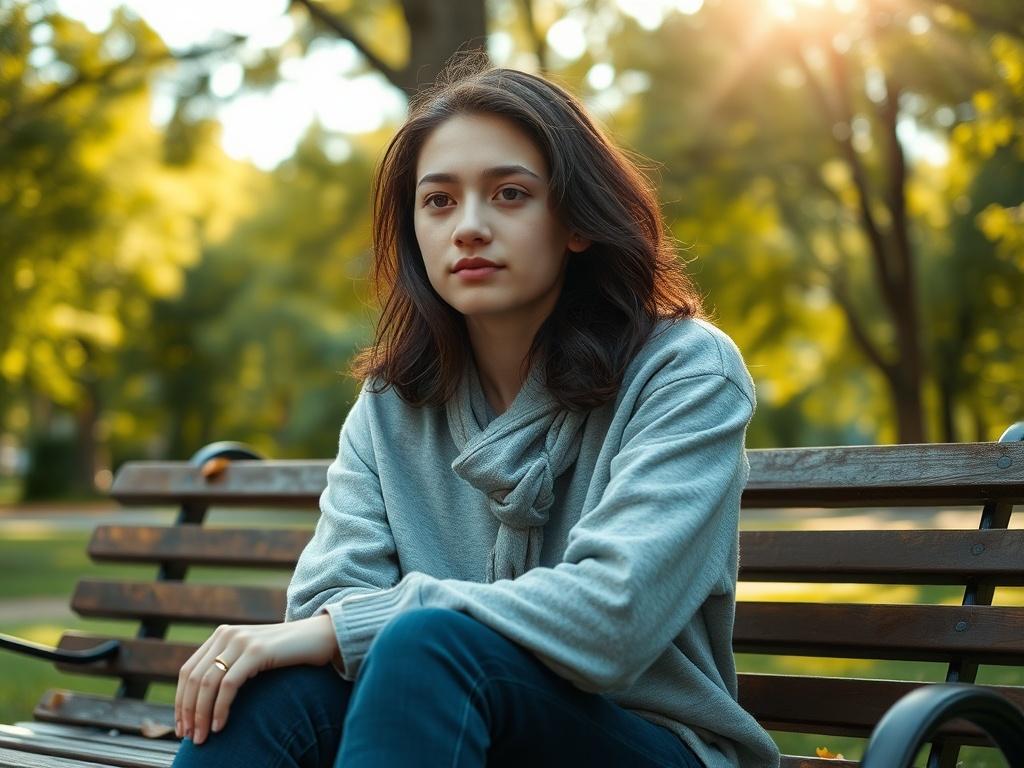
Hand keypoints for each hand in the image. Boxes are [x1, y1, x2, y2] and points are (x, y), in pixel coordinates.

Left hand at [175, 614, 337, 744]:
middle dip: (187, 711)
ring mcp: (241, 640)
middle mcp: (227, 634)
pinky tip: (220, 726)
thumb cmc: (289, 654)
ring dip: (201, 715)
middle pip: (193, 678)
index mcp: (221, 635)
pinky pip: (228, 685)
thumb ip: (231, 667)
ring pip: (207, 683)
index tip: (181, 726)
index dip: (181, 701)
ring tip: (202, 737)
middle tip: (189, 736)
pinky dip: (219, 708)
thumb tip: (204, 703)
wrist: (321, 636)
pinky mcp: (256, 651)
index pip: (187, 671)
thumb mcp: (253, 658)